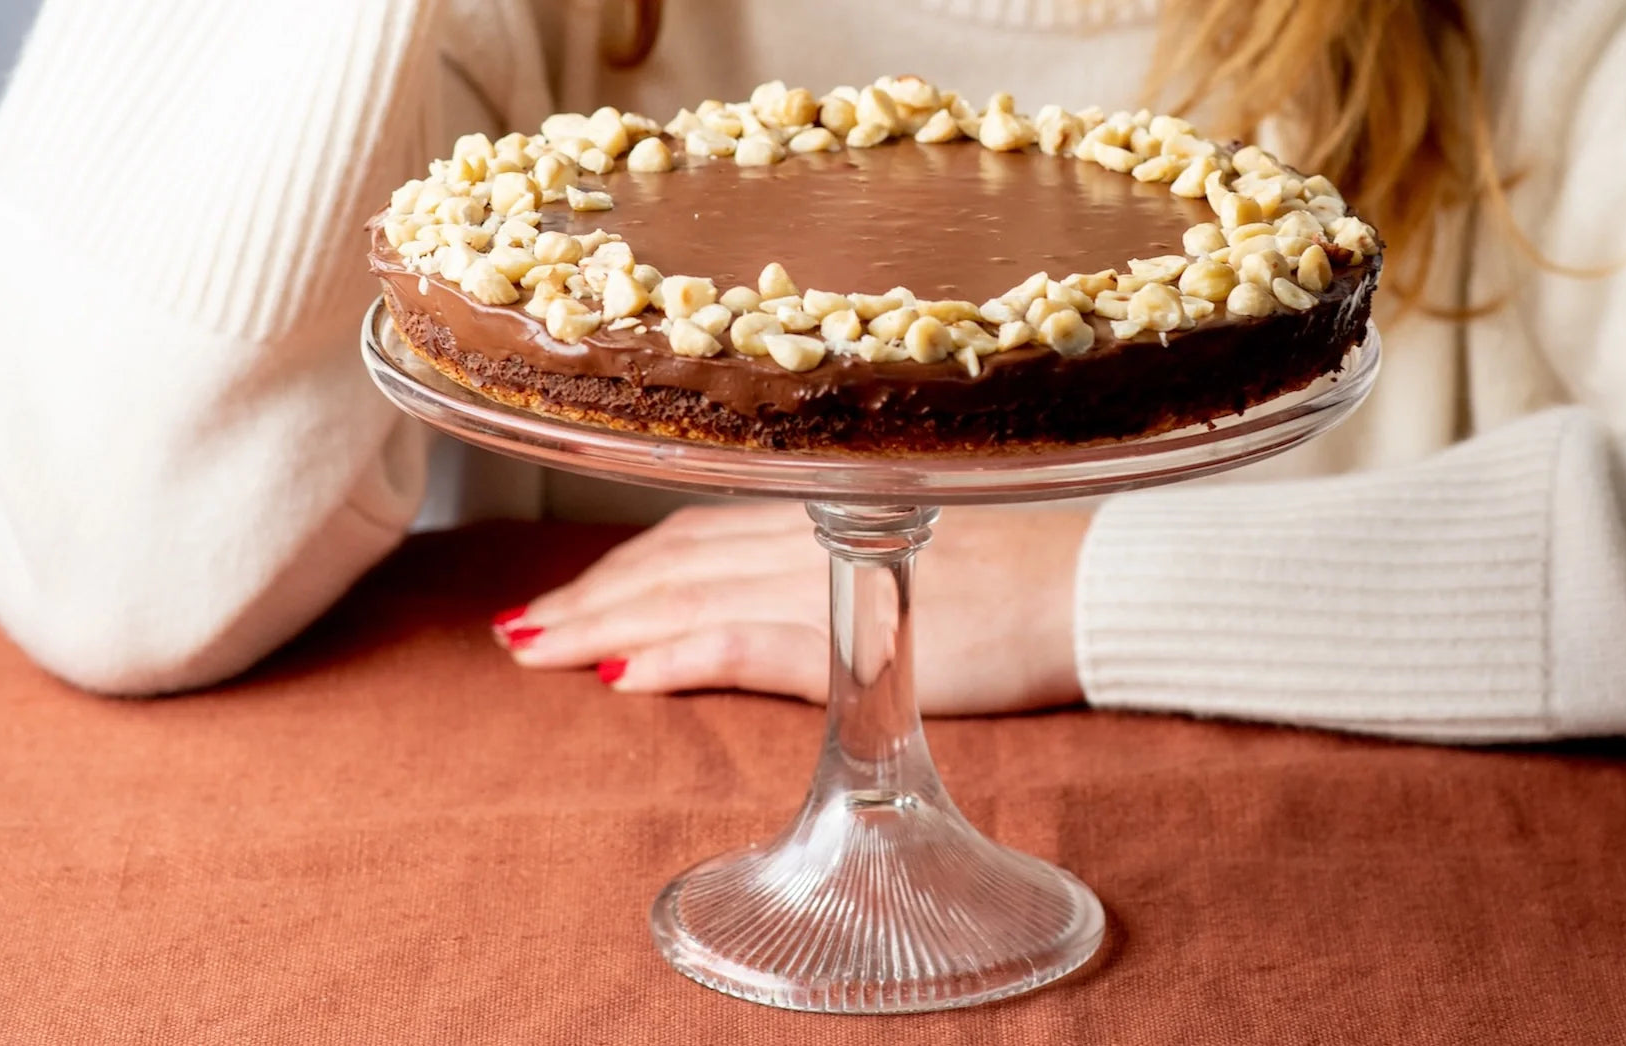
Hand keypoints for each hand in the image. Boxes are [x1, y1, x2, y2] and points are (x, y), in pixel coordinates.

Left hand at [493, 504, 1091, 715]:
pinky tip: (626, 676)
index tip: (565, 596)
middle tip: (518, 631)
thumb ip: (843, 580)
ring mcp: (835, 581)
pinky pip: (751, 641)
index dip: (624, 565)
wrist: (1107, 583)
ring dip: (607, 624)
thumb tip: (767, 605)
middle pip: (674, 563)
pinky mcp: (863, 638)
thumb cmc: (1034, 573)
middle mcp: (816, 535)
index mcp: (828, 515)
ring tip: (539, 651)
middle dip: (590, 599)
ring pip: (691, 593)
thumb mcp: (921, 568)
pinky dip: (683, 653)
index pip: (697, 534)